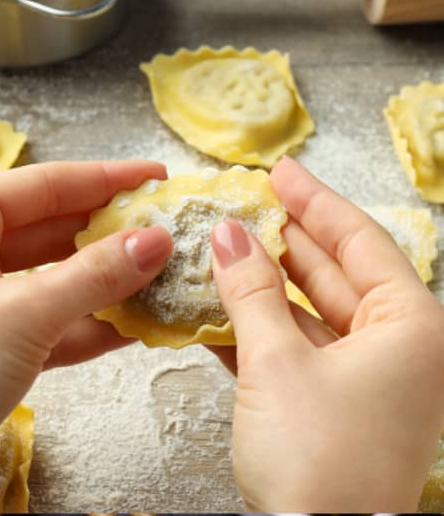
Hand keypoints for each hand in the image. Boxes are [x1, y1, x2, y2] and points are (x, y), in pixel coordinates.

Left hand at [0, 161, 172, 510]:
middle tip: (163, 232)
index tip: (154, 178)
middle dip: (110, 237)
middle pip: (53, 231)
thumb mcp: (23, 313)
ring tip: (158, 280)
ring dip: (105, 286)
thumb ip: (96, 276)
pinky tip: (131, 326)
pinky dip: (86, 326)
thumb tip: (157, 241)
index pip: (46, 185)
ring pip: (52, 281)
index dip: (107, 180)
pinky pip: (46, 323)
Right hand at [209, 157, 443, 511]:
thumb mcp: (277, 362)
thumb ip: (250, 292)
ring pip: (307, 309)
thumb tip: (226, 236)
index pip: (360, 241)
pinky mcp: (330, 397)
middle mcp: (396, 346)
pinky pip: (294, 345)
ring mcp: (362, 373)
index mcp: (410, 327)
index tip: (280, 173)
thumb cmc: (315, 458)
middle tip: (246, 208)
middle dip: (284, 241)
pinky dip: (258, 326)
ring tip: (224, 251)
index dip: (315, 202)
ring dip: (262, 284)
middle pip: (333, 272)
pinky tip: (222, 307)